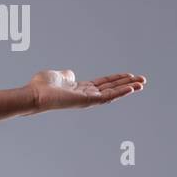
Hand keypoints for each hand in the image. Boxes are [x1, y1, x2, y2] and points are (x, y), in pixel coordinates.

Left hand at [27, 70, 146, 112]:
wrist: (34, 95)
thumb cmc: (40, 87)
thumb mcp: (57, 76)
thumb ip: (66, 76)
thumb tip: (70, 74)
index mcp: (79, 89)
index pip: (102, 84)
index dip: (116, 79)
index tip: (129, 75)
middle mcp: (85, 95)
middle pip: (111, 88)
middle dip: (127, 84)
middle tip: (142, 80)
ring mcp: (87, 99)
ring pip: (112, 93)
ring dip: (128, 88)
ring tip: (142, 83)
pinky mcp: (87, 101)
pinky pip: (108, 97)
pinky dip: (120, 92)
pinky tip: (132, 88)